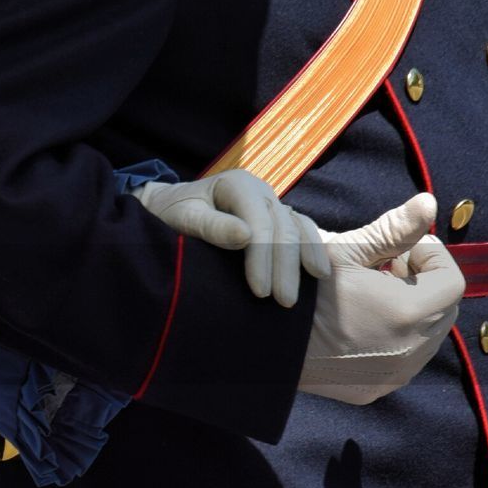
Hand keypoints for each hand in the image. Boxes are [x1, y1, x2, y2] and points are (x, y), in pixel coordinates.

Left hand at [134, 169, 328, 306]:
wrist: (169, 205)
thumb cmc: (172, 212)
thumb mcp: (183, 217)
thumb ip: (211, 226)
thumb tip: (246, 237)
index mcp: (238, 185)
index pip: (260, 222)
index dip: (263, 257)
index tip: (260, 291)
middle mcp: (260, 189)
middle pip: (282, 227)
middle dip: (285, 266)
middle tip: (284, 302)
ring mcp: (271, 201)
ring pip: (297, 228)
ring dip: (304, 260)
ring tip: (304, 291)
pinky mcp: (275, 215)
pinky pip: (302, 229)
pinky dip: (312, 249)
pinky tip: (318, 273)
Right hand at [298, 193, 464, 404]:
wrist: (264, 341)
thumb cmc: (301, 289)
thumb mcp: (344, 252)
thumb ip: (394, 229)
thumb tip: (430, 202)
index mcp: (408, 312)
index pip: (452, 281)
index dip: (432, 258)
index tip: (404, 249)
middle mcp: (411, 350)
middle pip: (445, 309)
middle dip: (424, 284)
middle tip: (389, 268)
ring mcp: (395, 374)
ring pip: (427, 336)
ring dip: (413, 312)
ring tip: (375, 296)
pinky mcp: (377, 388)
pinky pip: (404, 359)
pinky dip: (396, 338)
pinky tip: (363, 323)